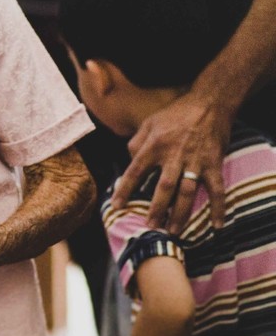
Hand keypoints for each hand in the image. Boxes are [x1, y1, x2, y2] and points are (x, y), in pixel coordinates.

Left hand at [111, 91, 230, 230]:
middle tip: (150, 227)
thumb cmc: (174, 114)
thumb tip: (128, 160)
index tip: (116, 206)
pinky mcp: (214, 164)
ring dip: (180, 214)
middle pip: (163, 187)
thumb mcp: (148, 123)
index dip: (125, 190)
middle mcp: (174, 155)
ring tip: (173, 231)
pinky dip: (218, 208)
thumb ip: (136, 142)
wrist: (208, 104)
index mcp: (154, 145)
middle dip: (156, 209)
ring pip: (187, 192)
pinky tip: (216, 225)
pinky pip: (217, 190)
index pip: (135, 171)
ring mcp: (196, 162)